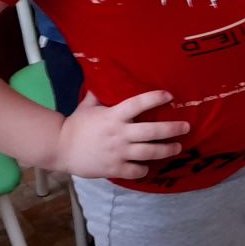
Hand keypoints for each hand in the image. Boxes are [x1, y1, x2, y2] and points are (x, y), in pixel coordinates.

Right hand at [49, 91, 189, 180]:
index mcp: (113, 116)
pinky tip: (149, 165)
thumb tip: (105, 75)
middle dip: (172, 129)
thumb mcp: (87, 106)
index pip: (137, 104)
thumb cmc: (75, 125)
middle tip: (186, 127)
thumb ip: (99, 93)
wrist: (58, 148)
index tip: (169, 95)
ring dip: (166, 150)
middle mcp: (118, 134)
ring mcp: (117, 152)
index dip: (154, 98)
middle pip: (152, 131)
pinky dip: (144, 168)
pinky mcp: (113, 168)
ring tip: (177, 147)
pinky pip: (136, 170)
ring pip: (149, 152)